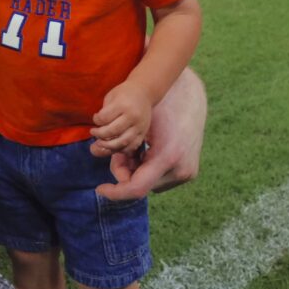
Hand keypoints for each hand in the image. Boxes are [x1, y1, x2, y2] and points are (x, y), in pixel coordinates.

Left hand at [90, 80, 151, 155]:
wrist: (144, 92)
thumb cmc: (124, 94)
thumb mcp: (111, 97)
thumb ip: (104, 112)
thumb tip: (97, 129)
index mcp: (122, 105)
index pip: (104, 118)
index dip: (96, 120)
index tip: (95, 118)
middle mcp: (132, 117)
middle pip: (112, 132)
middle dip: (99, 134)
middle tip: (93, 132)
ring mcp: (139, 126)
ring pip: (122, 142)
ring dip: (108, 145)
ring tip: (100, 142)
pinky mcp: (143, 133)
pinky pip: (132, 146)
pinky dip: (121, 149)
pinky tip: (113, 146)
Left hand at [93, 68, 206, 198]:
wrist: (189, 97)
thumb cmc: (160, 106)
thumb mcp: (136, 127)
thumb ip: (120, 149)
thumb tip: (106, 166)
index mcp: (168, 157)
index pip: (136, 188)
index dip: (115, 192)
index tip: (99, 189)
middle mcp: (181, 170)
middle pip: (141, 185)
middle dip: (125, 172)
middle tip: (118, 153)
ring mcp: (187, 173)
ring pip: (150, 184)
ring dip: (136, 171)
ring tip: (134, 149)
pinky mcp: (189, 172)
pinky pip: (160, 178)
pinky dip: (148, 169)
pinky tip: (145, 151)